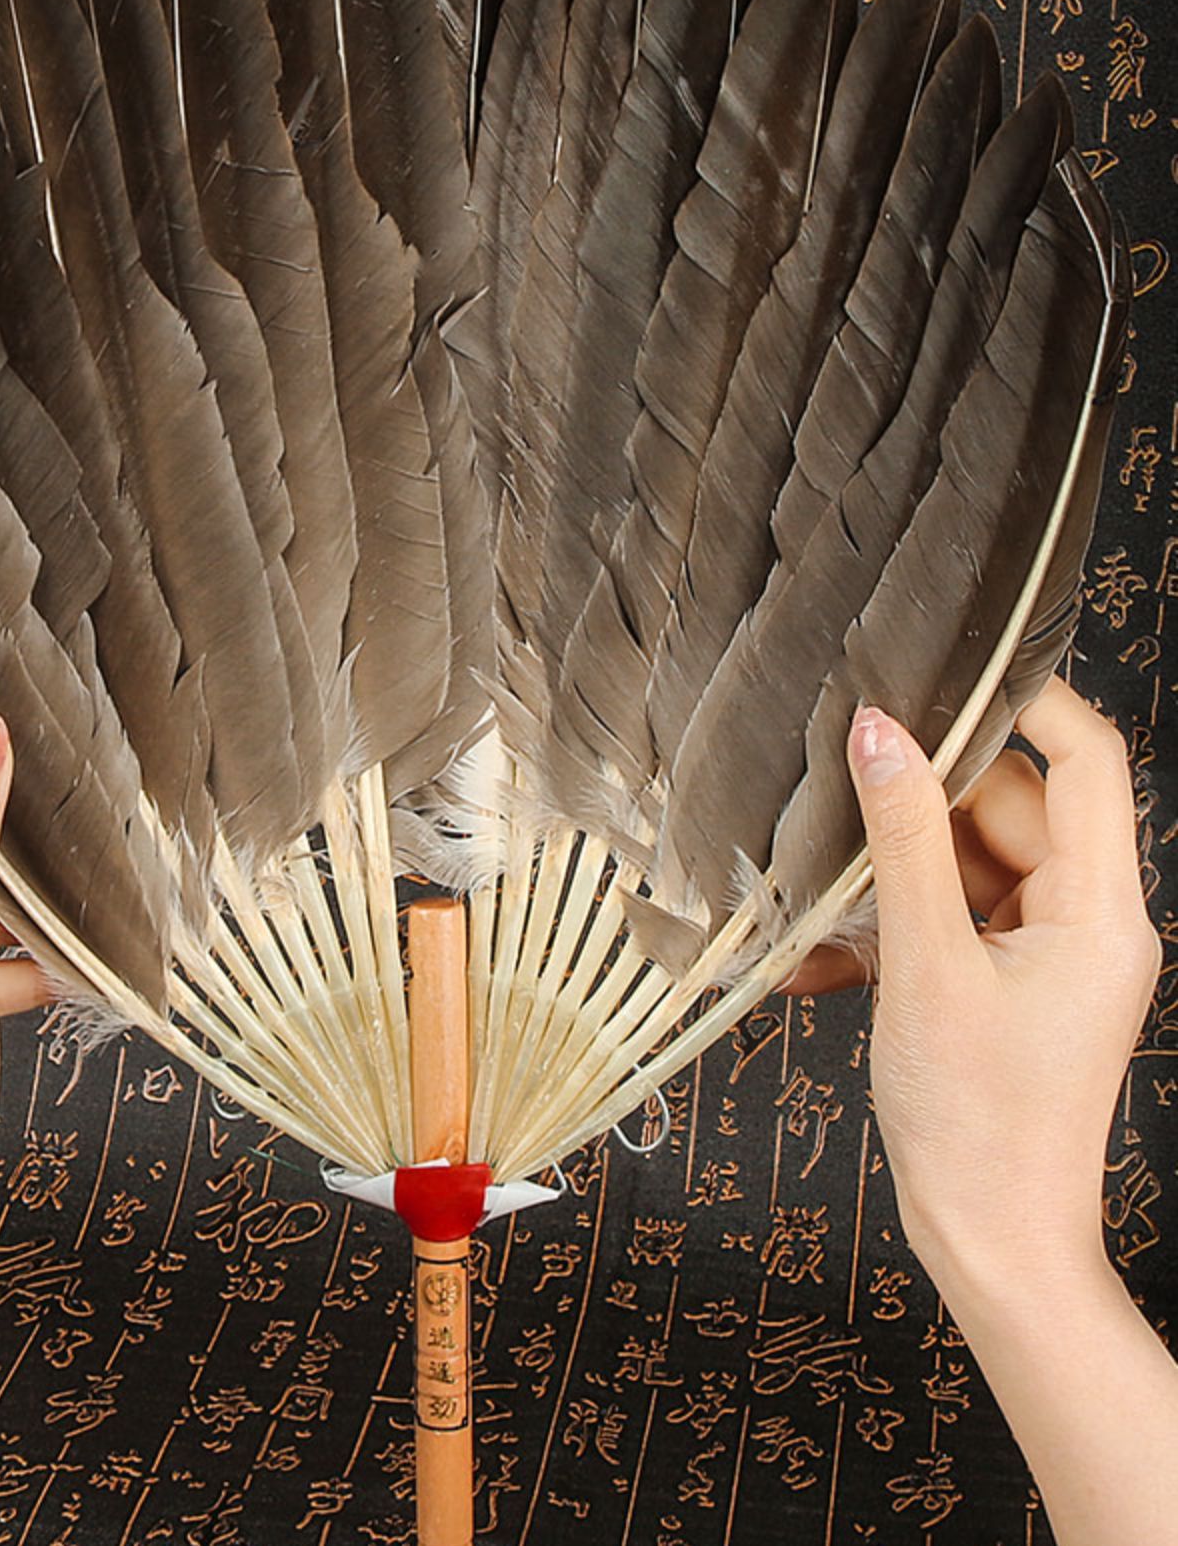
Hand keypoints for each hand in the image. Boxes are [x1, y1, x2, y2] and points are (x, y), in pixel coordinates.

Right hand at [842, 676, 1159, 1297]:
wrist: (995, 1253)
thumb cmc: (979, 1127)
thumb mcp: (927, 968)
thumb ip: (902, 840)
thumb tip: (879, 731)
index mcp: (1101, 909)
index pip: (1086, 758)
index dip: (1026, 700)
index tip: (946, 666)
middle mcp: (1089, 920)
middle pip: (1011, 805)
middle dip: (923, 799)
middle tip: (838, 787)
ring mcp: (1050, 954)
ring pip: (970, 859)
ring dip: (894, 870)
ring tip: (819, 891)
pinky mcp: (1010, 984)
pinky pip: (953, 917)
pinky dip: (894, 925)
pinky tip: (826, 954)